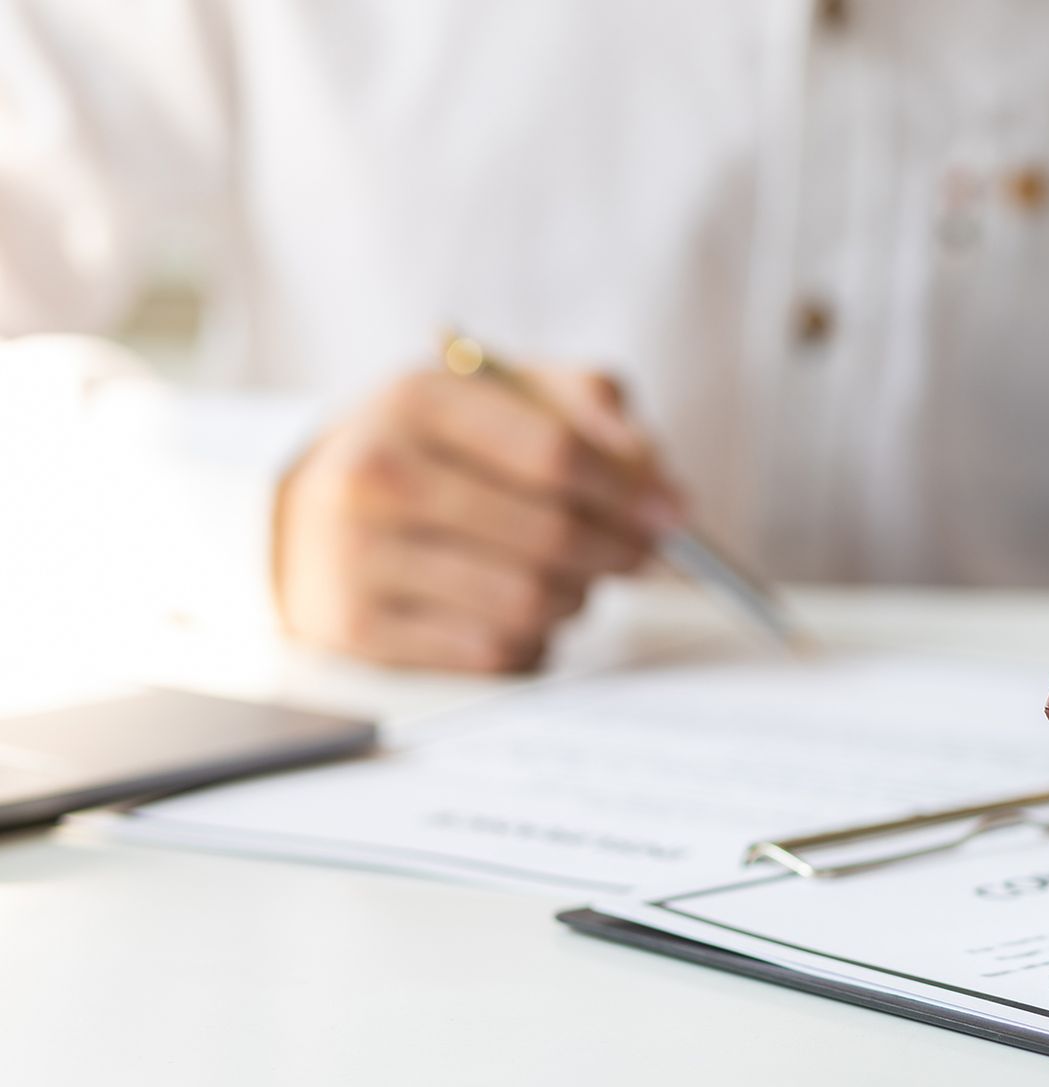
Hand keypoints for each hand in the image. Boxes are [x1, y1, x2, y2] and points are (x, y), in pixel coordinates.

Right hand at [273, 367, 681, 671]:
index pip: (554, 452)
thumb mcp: (493, 394)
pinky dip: (533, 639)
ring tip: (573, 579)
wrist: (298, 517)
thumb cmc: (425, 451)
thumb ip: (584, 403)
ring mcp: (358, 555)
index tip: (673, 512)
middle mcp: (376, 473)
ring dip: (576, 598)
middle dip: (616, 551)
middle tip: (638, 555)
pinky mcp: (357, 628)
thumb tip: (655, 475)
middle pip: (549, 534)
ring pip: (528, 600)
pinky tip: (525, 615)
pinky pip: (492, 651)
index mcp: (416, 399)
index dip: (630, 490)